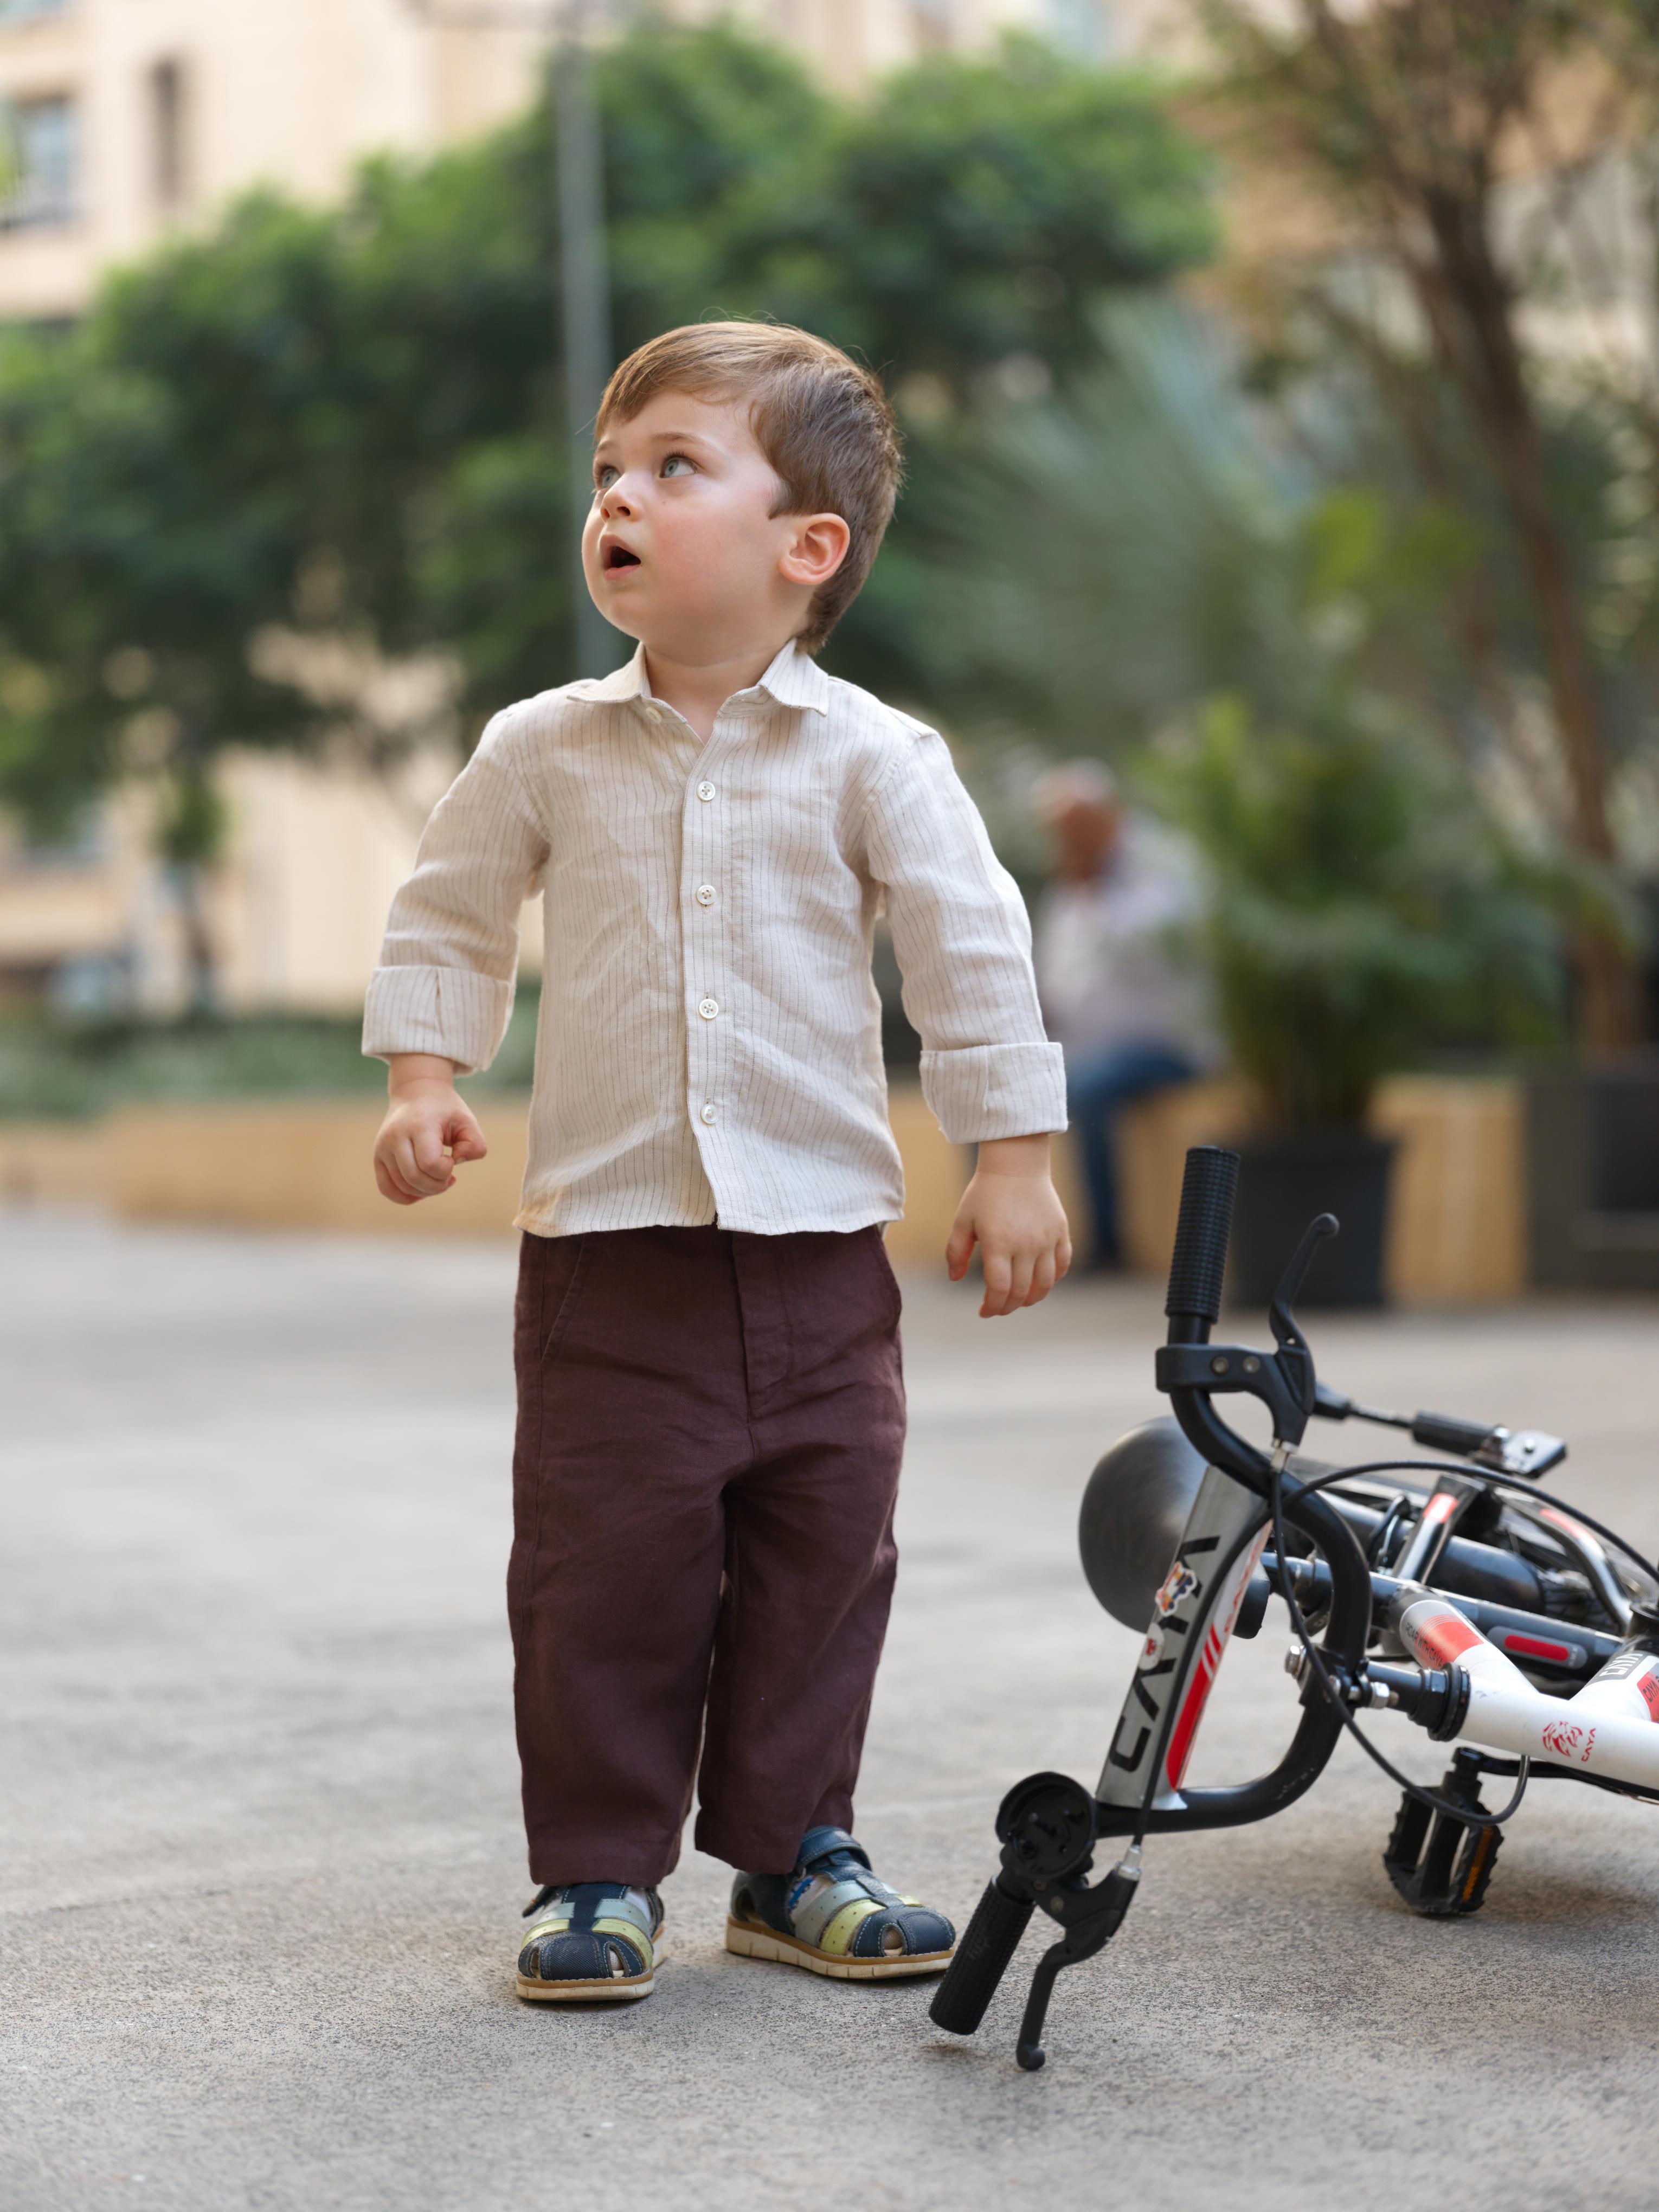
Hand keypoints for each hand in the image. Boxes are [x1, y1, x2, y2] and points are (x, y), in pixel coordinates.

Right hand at [373, 1053, 487, 1204]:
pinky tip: (421, 1190)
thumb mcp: (467, 1121)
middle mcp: (396, 1136)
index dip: (446, 1169)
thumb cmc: (445, 1110)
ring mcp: (383, 1147)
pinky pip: (386, 1188)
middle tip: (449, 1176)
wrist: (416, 1093)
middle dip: (437, 1186)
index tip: (452, 1158)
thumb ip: (475, 1145)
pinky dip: (405, 1196)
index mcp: (419, 1125)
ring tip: (437, 1178)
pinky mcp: (377, 1156)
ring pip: (401, 1187)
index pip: (430, 1163)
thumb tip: (457, 1162)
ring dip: (424, 1192)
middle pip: (414, 1178)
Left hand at [945, 1133, 1071, 1317]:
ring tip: (1020, 1300)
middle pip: (1021, 1291)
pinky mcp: (1060, 1231)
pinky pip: (1062, 1264)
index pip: (999, 1288)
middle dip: (1008, 1306)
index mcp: (998, 1243)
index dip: (992, 1306)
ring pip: (1045, 1283)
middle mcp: (1026, 1244)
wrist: (1016, 1163)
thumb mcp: (963, 1220)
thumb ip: (956, 1251)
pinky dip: (1053, 1279)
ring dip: (1032, 1298)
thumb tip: (955, 1279)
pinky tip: (1040, 1281)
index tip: (984, 1311)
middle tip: (998, 1308)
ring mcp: (1046, 1239)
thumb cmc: (985, 1192)